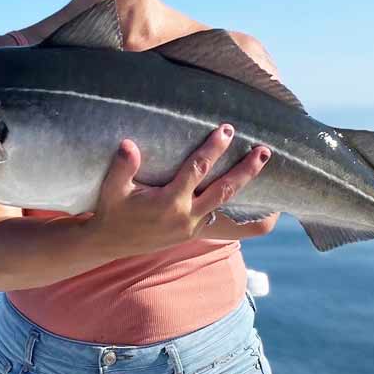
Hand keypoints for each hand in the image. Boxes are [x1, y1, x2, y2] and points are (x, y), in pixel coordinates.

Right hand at [87, 124, 270, 257]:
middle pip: (223, 189)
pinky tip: (253, 195)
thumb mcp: (112, 189)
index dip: (213, 149)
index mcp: (169, 202)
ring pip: (225, 203)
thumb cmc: (111, 211)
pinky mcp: (192, 233)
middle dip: (245, 170)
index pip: (197, 170)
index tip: (227, 130)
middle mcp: (185, 216)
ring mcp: (191, 227)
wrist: (110, 243)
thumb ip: (123, 167)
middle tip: (264, 150)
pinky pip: (221, 218)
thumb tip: (129, 144)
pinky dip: (238, 206)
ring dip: (246, 183)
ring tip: (262, 164)